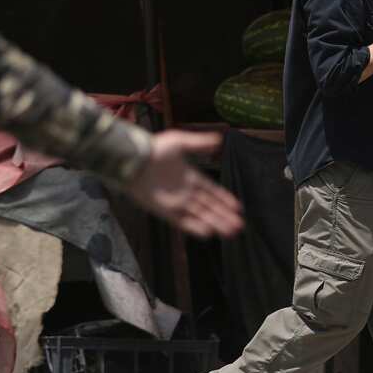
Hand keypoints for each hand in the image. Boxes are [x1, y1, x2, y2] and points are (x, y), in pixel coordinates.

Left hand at [126, 131, 243, 238]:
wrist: (133, 160)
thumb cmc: (154, 149)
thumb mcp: (180, 142)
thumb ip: (199, 143)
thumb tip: (219, 140)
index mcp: (190, 177)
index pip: (211, 191)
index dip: (224, 199)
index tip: (237, 207)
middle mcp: (185, 192)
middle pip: (209, 207)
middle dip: (224, 216)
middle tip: (239, 225)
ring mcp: (175, 203)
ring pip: (200, 216)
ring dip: (216, 224)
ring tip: (231, 232)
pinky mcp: (164, 211)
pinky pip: (182, 222)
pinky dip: (195, 228)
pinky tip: (208, 233)